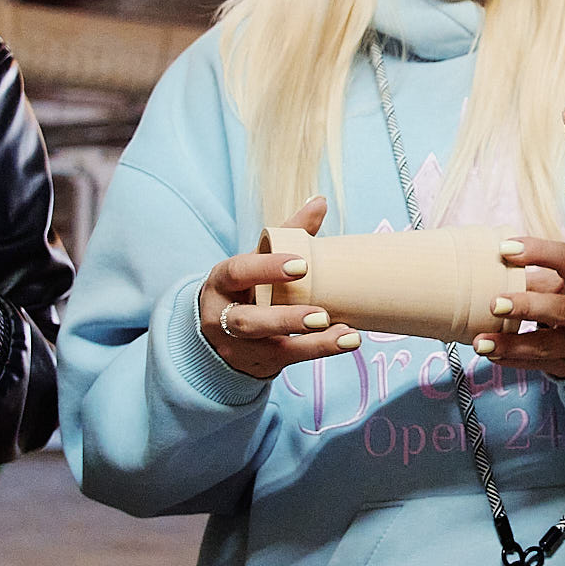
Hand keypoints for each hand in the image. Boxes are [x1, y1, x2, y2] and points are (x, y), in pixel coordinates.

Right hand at [197, 197, 361, 381]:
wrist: (218, 331)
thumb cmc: (245, 286)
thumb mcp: (257, 259)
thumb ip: (286, 233)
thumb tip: (319, 201)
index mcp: (221, 282)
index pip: (238, 273)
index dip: (267, 269)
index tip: (302, 265)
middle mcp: (223, 317)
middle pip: (249, 321)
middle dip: (286, 318)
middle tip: (322, 314)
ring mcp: (238, 346)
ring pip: (272, 347)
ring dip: (312, 343)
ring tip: (346, 335)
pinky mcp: (257, 364)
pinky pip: (288, 360)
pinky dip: (318, 350)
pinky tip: (344, 341)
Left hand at [474, 236, 564, 379]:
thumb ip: (532, 275)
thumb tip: (487, 268)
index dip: (539, 252)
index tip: (505, 248)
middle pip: (560, 310)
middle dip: (525, 307)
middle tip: (494, 304)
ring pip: (544, 346)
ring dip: (509, 344)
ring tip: (480, 342)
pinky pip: (535, 364)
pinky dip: (510, 360)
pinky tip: (490, 353)